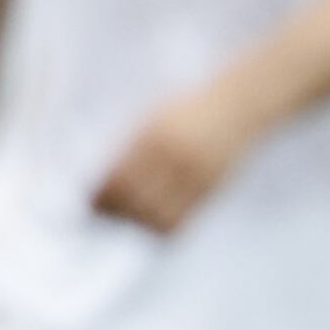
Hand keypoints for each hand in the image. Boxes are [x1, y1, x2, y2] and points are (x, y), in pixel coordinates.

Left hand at [90, 80, 260, 234]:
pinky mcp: (212, 187)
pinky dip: (162, 226)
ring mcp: (195, 174)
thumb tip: (101, 179)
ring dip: (137, 221)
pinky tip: (153, 221)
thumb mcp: (153, 116)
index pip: (117, 178)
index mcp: (153, 135)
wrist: (239, 104)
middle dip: (114, 211)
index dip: (100, 196)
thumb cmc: (188, 108)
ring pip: (156, 215)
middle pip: (134, 200)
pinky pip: (181, 219)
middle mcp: (174, 157)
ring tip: (128, 217)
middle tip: (104, 213)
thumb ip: (130, 144)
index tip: (91, 200)